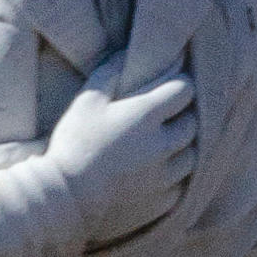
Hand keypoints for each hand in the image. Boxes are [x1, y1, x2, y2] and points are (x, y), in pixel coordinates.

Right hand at [47, 71, 196, 246]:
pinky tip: (157, 174)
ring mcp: (165, 177)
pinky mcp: (162, 203)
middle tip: (168, 117)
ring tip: (165, 146)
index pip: (184, 90)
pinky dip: (174, 178)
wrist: (64, 202)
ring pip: (192, 156)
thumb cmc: (73, 146)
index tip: (171, 88)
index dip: (179, 86)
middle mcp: (162, 145)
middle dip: (183, 116)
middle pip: (192, 123)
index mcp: (146, 115)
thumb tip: (126, 53)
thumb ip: (111, 73)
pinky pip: (181, 186)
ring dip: (182, 148)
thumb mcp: (86, 101)